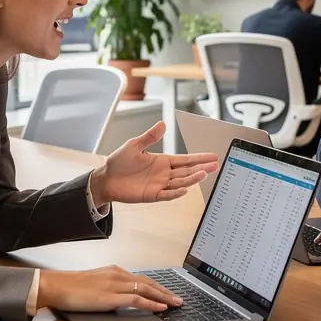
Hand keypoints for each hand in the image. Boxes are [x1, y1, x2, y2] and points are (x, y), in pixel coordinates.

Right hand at [37, 266, 182, 312]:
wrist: (57, 286)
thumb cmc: (71, 287)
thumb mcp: (95, 284)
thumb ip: (109, 288)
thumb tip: (120, 298)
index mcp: (114, 271)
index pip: (142, 278)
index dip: (158, 286)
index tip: (168, 292)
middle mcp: (117, 275)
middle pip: (148, 282)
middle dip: (166, 291)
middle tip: (179, 299)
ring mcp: (115, 285)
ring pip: (146, 289)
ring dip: (164, 297)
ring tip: (175, 304)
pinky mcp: (111, 297)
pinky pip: (137, 299)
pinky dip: (151, 303)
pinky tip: (160, 307)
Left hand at [89, 121, 218, 207]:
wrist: (106, 178)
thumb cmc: (119, 162)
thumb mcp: (135, 145)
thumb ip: (150, 137)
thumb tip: (163, 124)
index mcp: (162, 161)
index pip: (185, 159)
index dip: (198, 158)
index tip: (212, 156)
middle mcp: (164, 174)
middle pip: (186, 171)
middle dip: (201, 167)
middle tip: (215, 165)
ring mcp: (159, 185)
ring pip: (180, 182)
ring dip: (192, 179)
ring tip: (204, 174)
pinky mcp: (152, 195)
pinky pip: (167, 195)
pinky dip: (176, 193)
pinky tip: (185, 189)